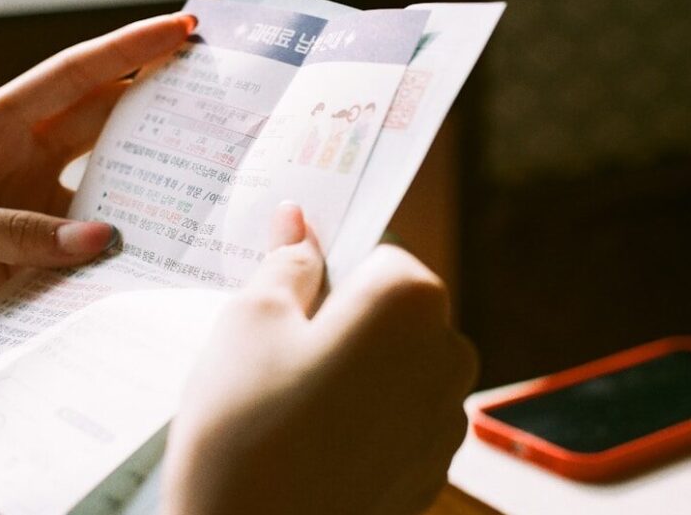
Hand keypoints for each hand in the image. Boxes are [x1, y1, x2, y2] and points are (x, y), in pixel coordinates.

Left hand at [0, 13, 195, 401]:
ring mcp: (36, 207)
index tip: (181, 28)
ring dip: (154, 168)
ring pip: (110, 175)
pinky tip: (166, 238)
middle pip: (103, 116)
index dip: (128, 50)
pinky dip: (131, 236)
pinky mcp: (41, 255)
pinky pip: (96, 238)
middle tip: (219, 87)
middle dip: (157, 96)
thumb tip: (104, 238)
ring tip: (211, 162)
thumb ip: (16, 230)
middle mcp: (21, 160)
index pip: (72, 76)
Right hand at [161, 203, 477, 514]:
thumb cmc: (244, 434)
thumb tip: (297, 221)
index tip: (287, 289)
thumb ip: (285, 262)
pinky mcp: (429, 469)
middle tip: (273, 351)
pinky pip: (396, 416)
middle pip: (393, 308)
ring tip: (284, 403)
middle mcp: (446, 356)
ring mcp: (444, 419)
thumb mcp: (248, 323)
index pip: (377, 250)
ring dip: (350, 368)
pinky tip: (307, 440)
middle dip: (341, 318)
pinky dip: (360, 416)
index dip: (327, 266)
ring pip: (395, 363)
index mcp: (409, 302)